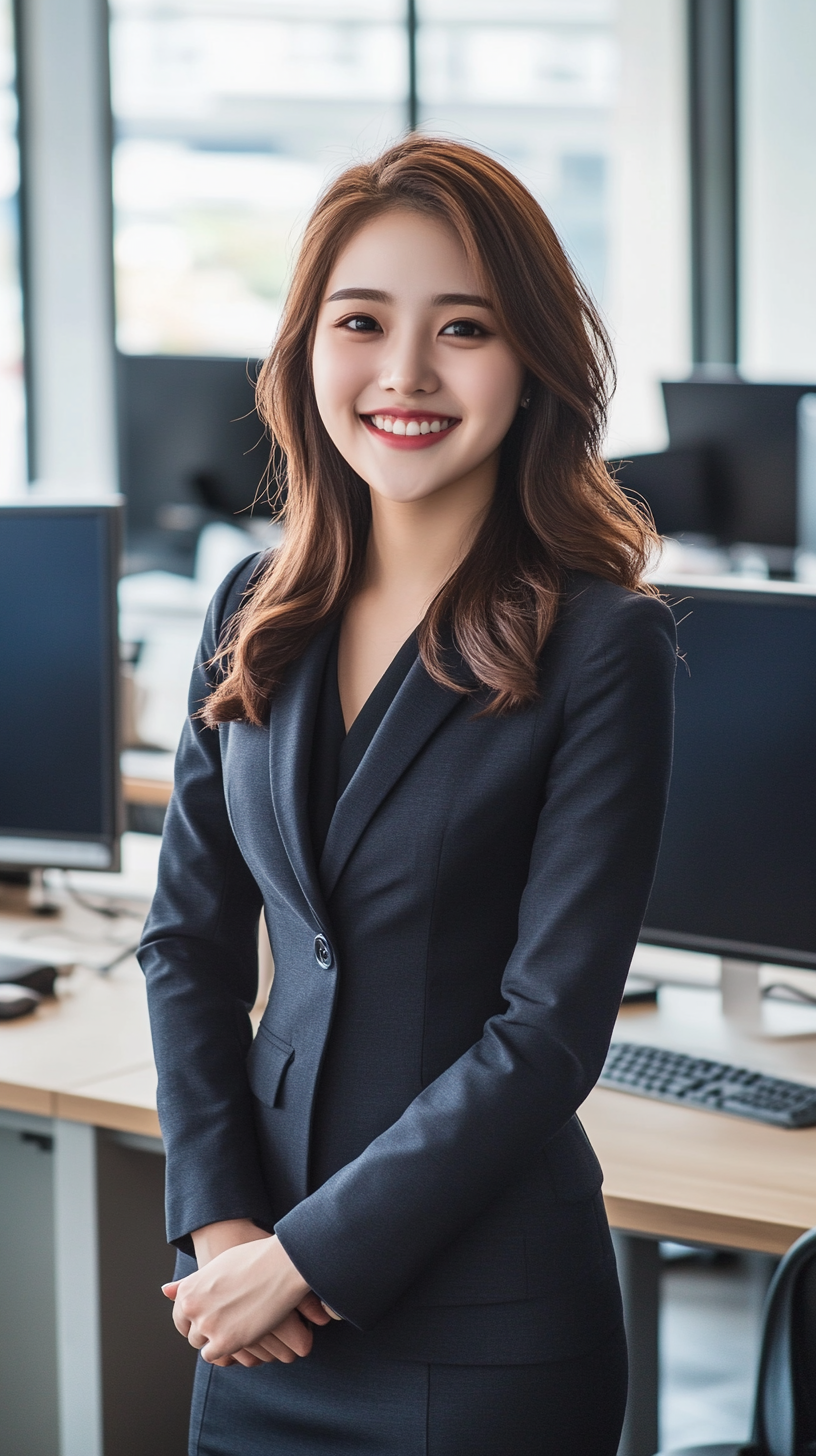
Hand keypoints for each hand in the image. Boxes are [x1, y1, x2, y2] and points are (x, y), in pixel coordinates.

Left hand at [162, 1234, 320, 1364]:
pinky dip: (226, 1350)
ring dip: (217, 1341)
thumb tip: (165, 1290)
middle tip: (229, 1324)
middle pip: (192, 1335)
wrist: (280, 1263)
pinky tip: (241, 1337)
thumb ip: (191, 1283)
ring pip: (202, 1347)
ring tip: (238, 1329)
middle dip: (207, 1332)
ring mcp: (207, 1326)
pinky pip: (215, 1356)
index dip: (194, 1322)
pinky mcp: (225, 1342)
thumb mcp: (215, 1266)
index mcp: (188, 1289)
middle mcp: (192, 1308)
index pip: (180, 1318)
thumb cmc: (253, 1259)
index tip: (209, 1321)